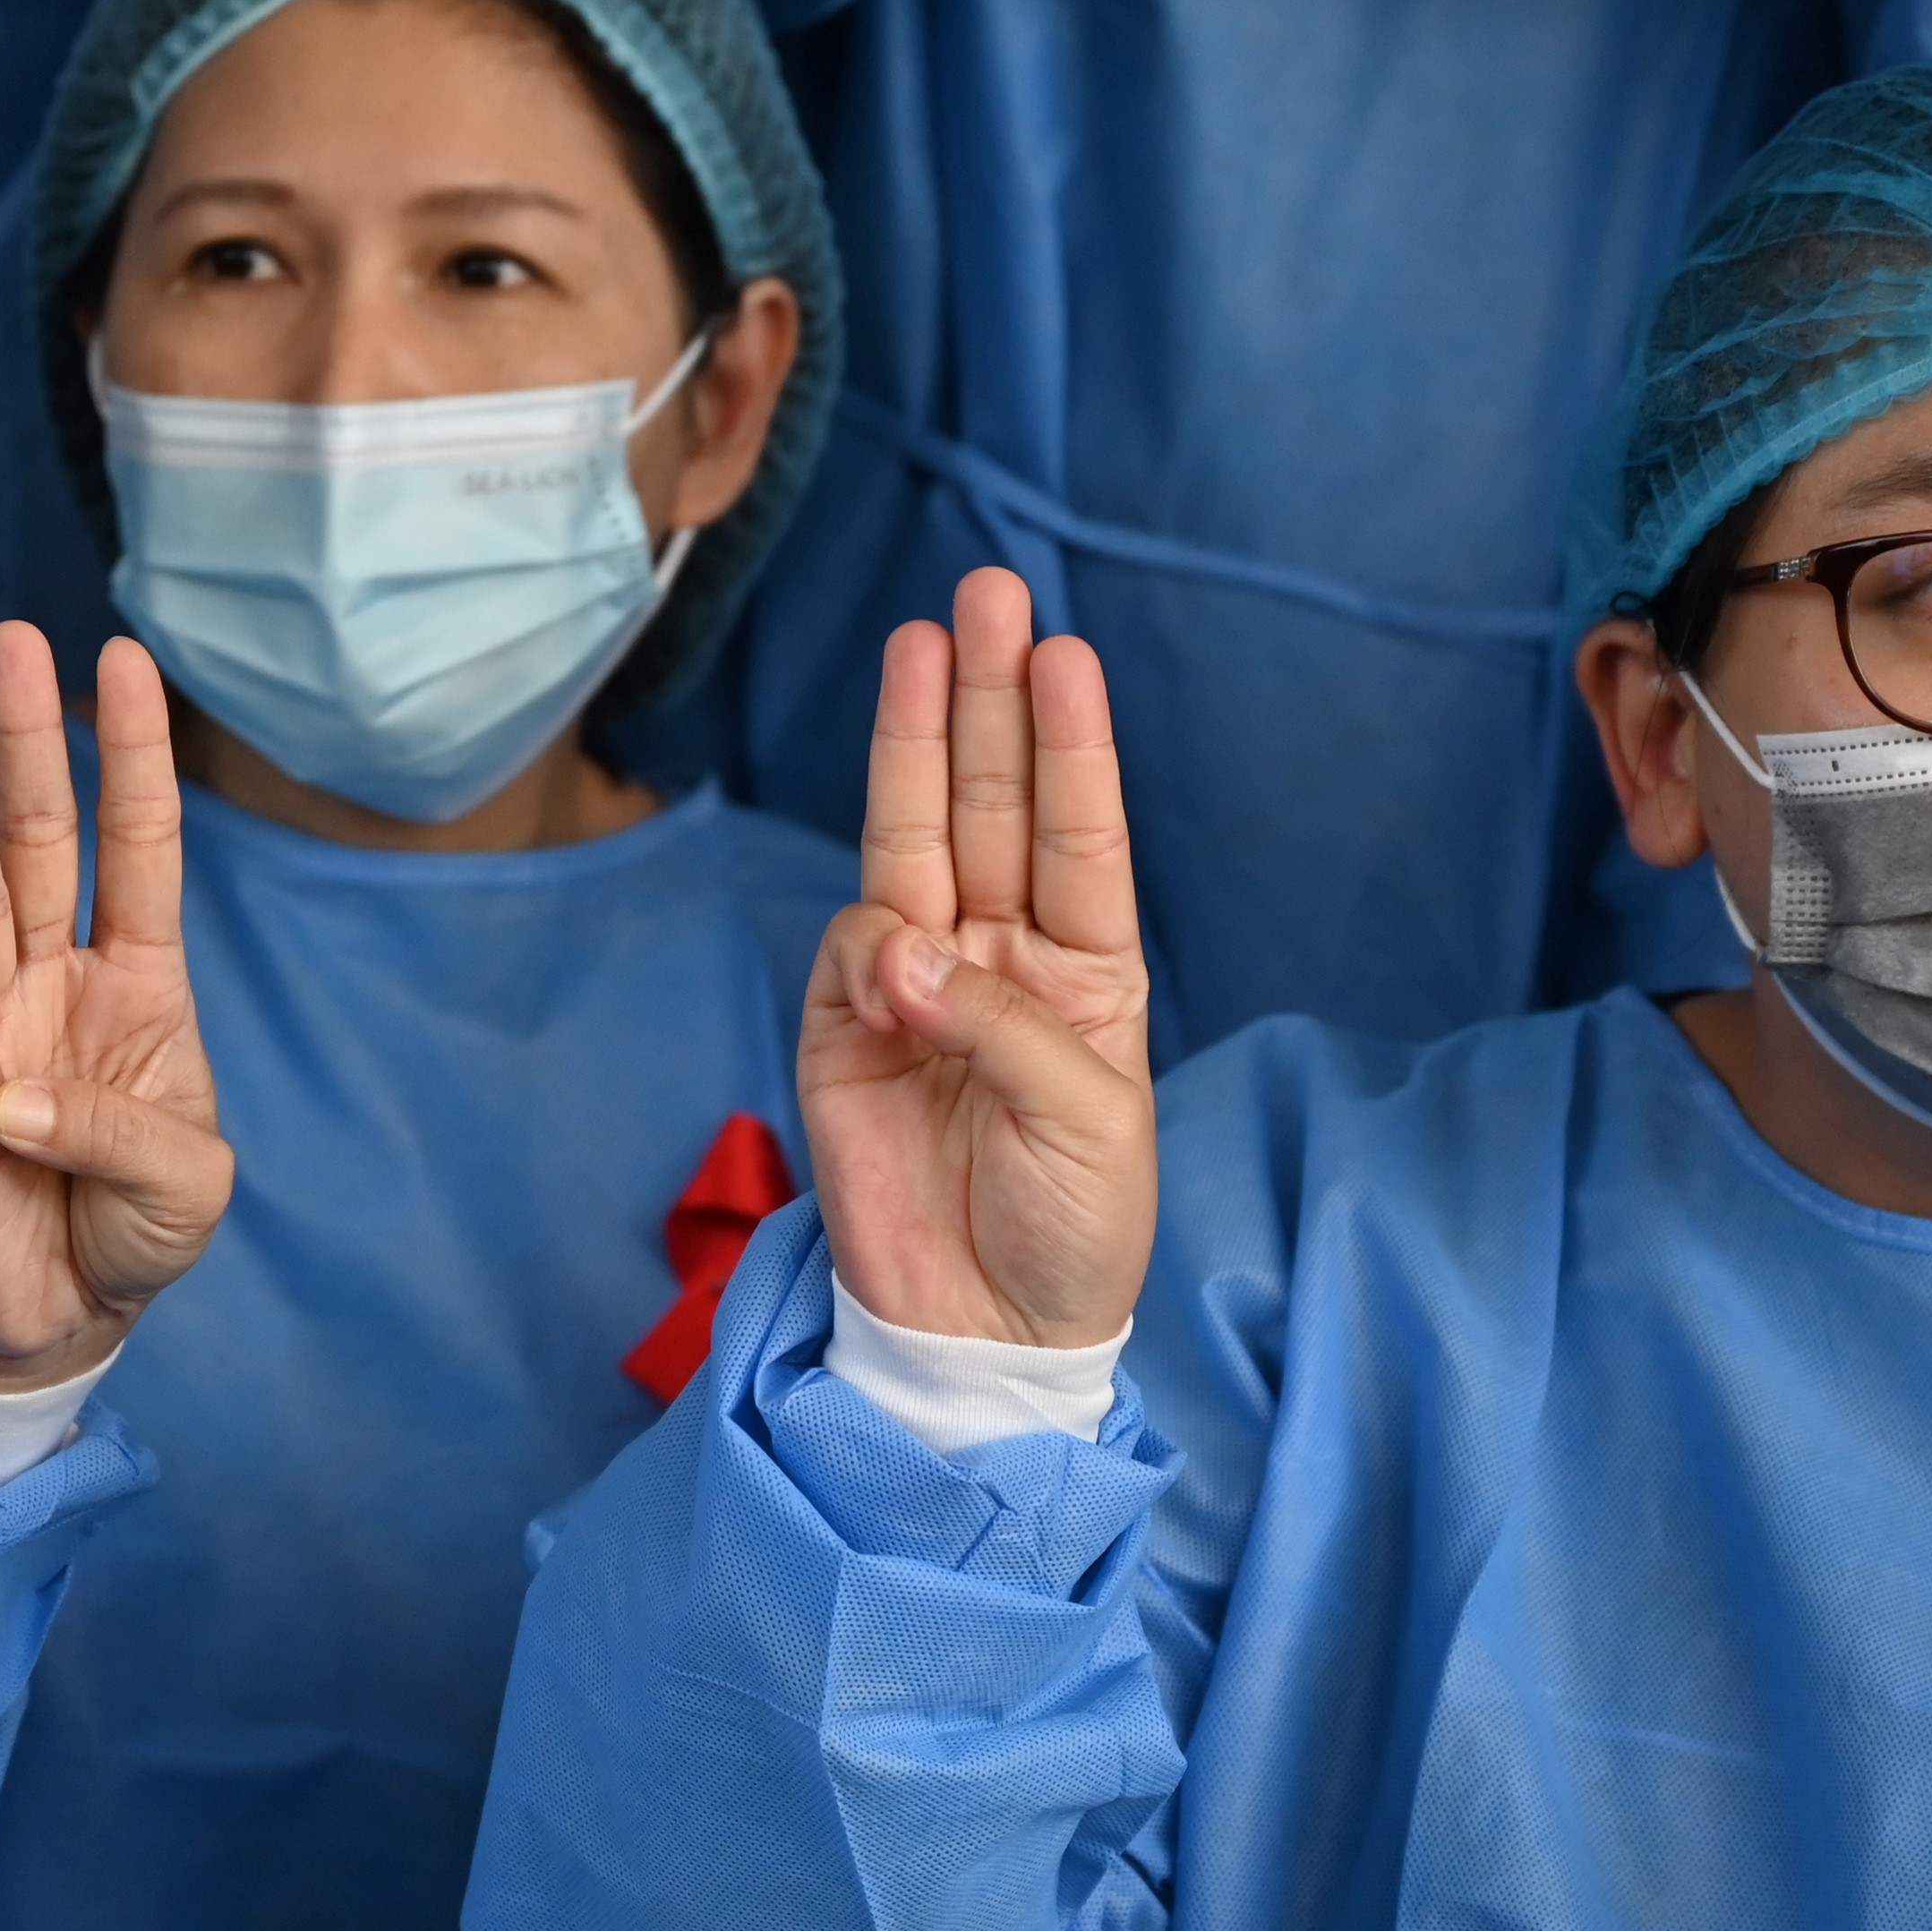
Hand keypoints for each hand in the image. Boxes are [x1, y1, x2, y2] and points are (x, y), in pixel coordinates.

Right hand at [0, 623, 233, 1391]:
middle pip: (34, 838)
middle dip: (25, 739)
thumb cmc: (134, 1231)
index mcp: (138, 981)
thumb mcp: (187, 1186)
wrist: (62, 1319)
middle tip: (13, 638)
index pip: (136, 847)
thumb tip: (5, 1087)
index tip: (127, 662)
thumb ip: (121, 1132)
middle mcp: (53, 979)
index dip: (130, 759)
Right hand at [799, 566, 1151, 1346]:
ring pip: (914, 840)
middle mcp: (1002, 960)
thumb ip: (1000, 1026)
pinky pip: (854, 952)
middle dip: (984, 700)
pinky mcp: (844, 1033)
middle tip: (984, 594)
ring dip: (916, 742)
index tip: (1062, 653)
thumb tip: (898, 950)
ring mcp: (919, 988)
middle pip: (991, 805)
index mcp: (1087, 975)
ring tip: (924, 641)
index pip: (1078, 835)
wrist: (986, 1336)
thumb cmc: (1072, 1231)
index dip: (1068, 744)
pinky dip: (872, 946)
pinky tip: (896, 972)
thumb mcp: (1085, 1123)